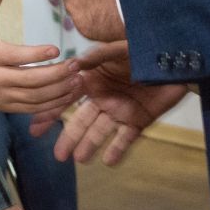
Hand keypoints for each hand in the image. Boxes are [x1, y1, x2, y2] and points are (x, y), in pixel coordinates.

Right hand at [0, 0, 82, 112]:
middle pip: (30, 80)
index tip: (56, 49)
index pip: (16, 57)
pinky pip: (34, 109)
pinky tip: (69, 94)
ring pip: (36, 97)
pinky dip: (54, 105)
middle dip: (56, 74)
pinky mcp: (9, 107)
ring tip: (78, 80)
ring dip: (59, 90)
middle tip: (76, 65)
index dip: (36, 55)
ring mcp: (4, 95)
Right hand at [31, 41, 187, 165]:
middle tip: (58, 156)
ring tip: (79, 160)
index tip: (36, 126)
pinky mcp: (138, 120)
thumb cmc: (142, 49)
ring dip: (89, 145)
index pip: (67, 99)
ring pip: (100, 132)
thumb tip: (74, 65)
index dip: (52, 112)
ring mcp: (119, 111)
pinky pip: (125, 138)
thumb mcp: (117, 49)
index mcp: (92, 81)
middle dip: (69, 138)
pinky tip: (108, 161)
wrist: (172, 60)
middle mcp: (102, 99)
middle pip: (81, 121)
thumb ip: (96, 57)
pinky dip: (117, 149)